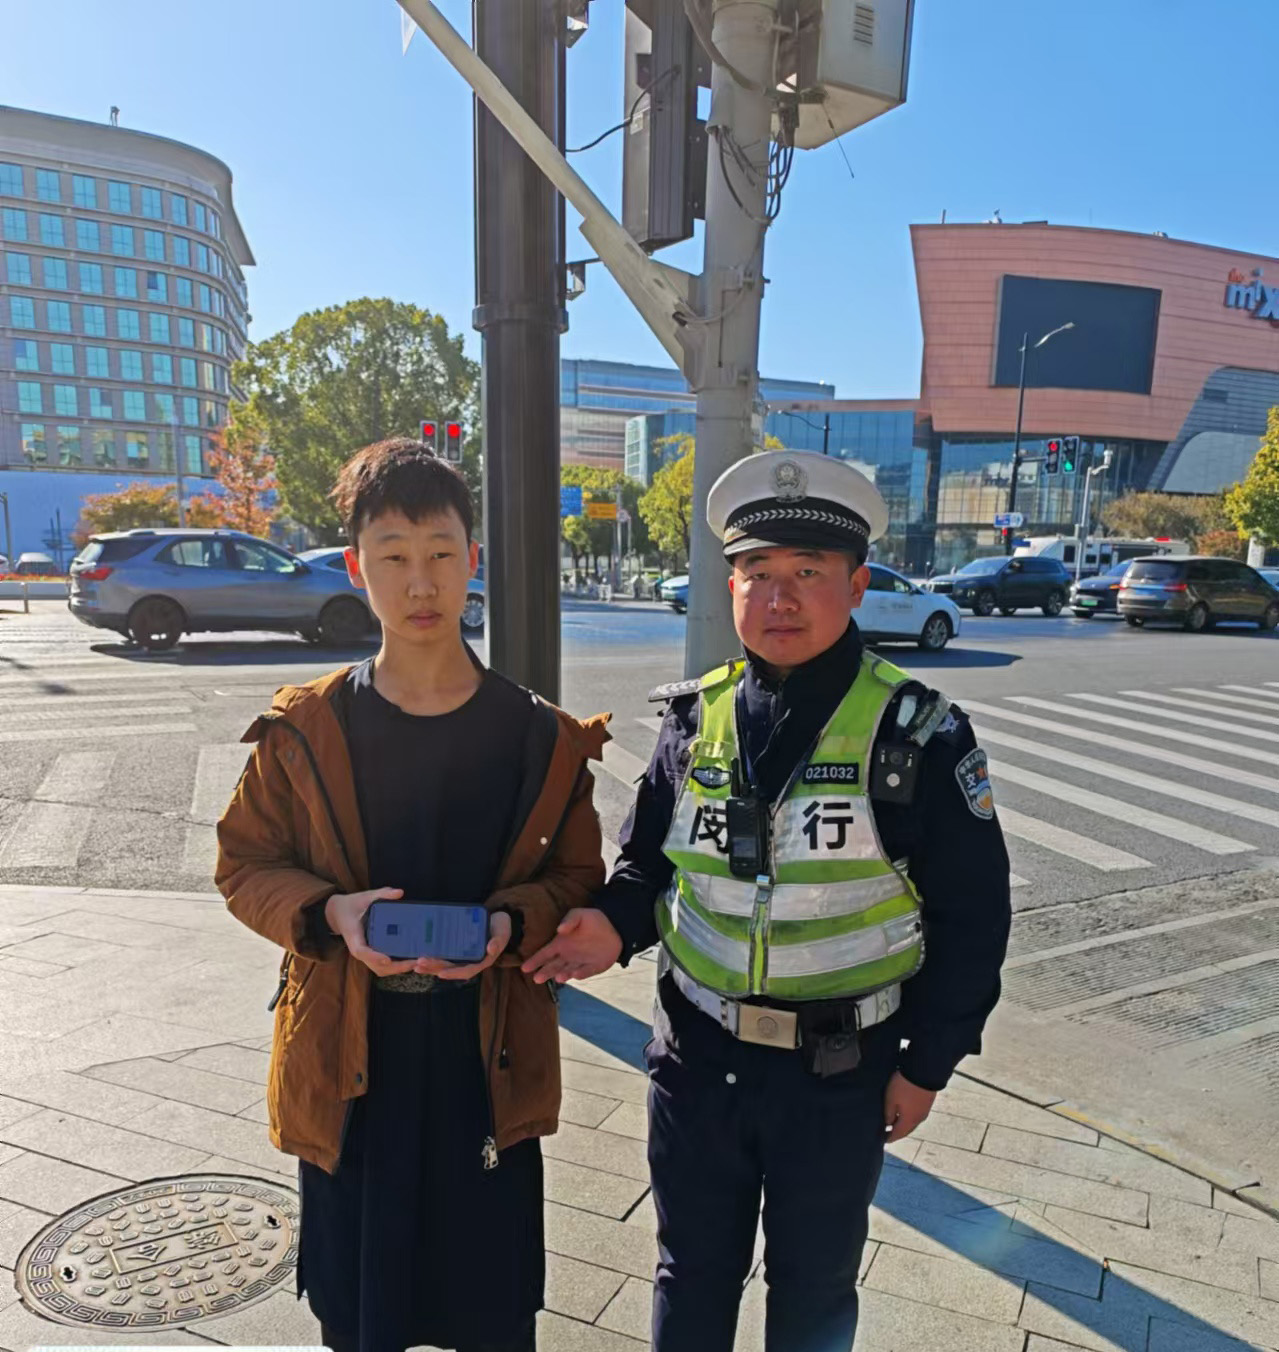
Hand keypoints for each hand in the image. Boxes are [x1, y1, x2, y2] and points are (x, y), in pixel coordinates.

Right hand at [325, 891, 509, 981]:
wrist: (337, 913)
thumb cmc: (351, 904)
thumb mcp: (364, 897)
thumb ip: (381, 894)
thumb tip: (399, 892)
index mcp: (354, 937)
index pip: (362, 951)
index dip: (374, 956)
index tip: (387, 959)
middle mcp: (359, 950)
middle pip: (376, 966)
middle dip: (395, 967)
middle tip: (415, 962)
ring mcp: (365, 954)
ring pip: (380, 969)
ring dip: (398, 969)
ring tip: (418, 963)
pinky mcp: (371, 954)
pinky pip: (383, 965)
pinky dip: (396, 966)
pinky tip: (412, 960)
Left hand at [426, 911, 511, 981]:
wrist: (497, 922)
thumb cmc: (500, 927)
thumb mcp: (502, 932)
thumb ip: (497, 941)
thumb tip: (491, 949)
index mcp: (481, 961)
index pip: (466, 970)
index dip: (453, 973)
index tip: (441, 973)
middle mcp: (470, 962)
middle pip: (451, 969)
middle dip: (435, 968)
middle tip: (420, 964)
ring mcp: (463, 958)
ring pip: (445, 965)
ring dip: (430, 966)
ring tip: (416, 964)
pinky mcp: (457, 951)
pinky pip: (444, 957)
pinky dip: (433, 958)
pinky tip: (420, 956)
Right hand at [521, 908, 621, 984]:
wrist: (615, 926)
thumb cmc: (593, 920)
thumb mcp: (580, 915)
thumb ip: (570, 920)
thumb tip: (560, 929)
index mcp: (561, 944)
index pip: (545, 954)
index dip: (535, 961)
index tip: (525, 968)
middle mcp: (568, 955)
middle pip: (553, 967)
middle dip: (545, 973)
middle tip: (537, 979)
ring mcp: (580, 963)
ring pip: (568, 971)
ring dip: (562, 975)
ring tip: (558, 977)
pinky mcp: (594, 967)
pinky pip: (586, 972)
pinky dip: (581, 974)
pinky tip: (575, 974)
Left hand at [883, 1070, 936, 1142]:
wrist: (923, 1071)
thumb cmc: (904, 1086)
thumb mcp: (890, 1099)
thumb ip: (888, 1113)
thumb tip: (888, 1124)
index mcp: (909, 1121)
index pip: (898, 1134)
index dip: (890, 1137)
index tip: (883, 1140)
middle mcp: (918, 1119)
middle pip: (906, 1130)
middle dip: (898, 1132)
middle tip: (889, 1132)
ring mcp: (925, 1110)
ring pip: (913, 1122)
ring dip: (904, 1124)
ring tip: (896, 1121)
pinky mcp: (928, 1102)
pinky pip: (917, 1114)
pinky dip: (910, 1116)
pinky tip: (905, 1111)